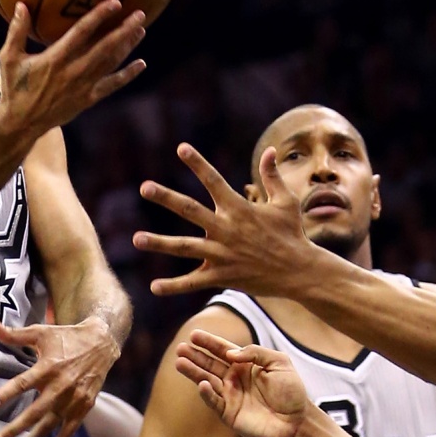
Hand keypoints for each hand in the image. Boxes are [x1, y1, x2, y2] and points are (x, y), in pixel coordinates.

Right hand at [0, 1, 146, 134]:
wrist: (22, 123)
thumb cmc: (15, 87)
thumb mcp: (9, 57)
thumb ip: (17, 31)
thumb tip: (21, 4)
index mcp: (56, 58)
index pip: (82, 32)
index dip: (100, 16)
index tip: (116, 2)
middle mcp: (74, 71)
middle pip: (105, 47)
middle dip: (124, 30)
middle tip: (140, 14)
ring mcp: (84, 86)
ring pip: (111, 63)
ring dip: (127, 46)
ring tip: (140, 30)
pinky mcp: (88, 99)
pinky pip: (112, 85)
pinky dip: (127, 75)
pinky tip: (141, 64)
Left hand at [0, 317, 120, 436]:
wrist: (101, 343)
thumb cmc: (67, 337)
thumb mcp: (40, 332)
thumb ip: (13, 334)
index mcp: (48, 366)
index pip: (23, 383)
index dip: (7, 394)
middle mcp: (61, 385)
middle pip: (35, 411)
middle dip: (16, 427)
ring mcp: (74, 398)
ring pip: (51, 423)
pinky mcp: (84, 405)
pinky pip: (71, 428)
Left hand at [132, 144, 319, 296]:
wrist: (299, 271)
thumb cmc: (292, 234)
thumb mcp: (285, 202)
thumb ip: (272, 176)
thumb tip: (270, 150)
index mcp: (239, 209)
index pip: (214, 180)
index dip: (198, 163)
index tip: (181, 148)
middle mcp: (226, 229)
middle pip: (190, 210)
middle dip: (166, 198)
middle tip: (144, 187)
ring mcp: (222, 254)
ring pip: (184, 248)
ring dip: (159, 243)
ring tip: (136, 239)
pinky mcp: (222, 276)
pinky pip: (193, 282)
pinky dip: (173, 286)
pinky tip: (154, 288)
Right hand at [173, 329, 314, 436]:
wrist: (298, 421)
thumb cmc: (292, 391)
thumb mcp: (279, 362)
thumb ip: (255, 352)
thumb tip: (231, 353)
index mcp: (245, 365)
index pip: (223, 350)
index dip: (209, 343)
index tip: (194, 334)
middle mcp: (235, 379)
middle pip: (210, 364)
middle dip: (195, 356)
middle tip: (180, 348)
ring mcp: (230, 396)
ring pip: (207, 381)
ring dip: (193, 372)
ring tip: (179, 362)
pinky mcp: (229, 414)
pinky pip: (214, 402)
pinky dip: (206, 393)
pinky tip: (200, 383)